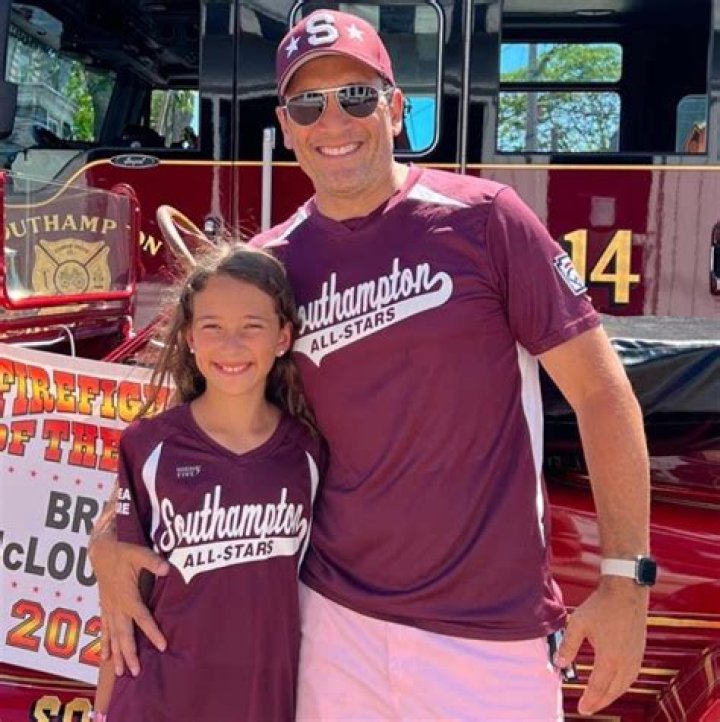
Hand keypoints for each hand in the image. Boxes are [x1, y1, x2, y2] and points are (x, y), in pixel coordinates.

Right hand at [90, 526, 168, 676]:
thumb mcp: (139, 553)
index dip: (152, 632)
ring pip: (113, 636)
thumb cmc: (123, 553)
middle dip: (129, 654)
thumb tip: (166, 569)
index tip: (163, 646)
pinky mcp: (104, 608)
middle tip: (136, 672)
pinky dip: (104, 644)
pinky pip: (103, 630)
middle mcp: (117, 607)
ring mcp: (109, 609)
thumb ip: (153, 561)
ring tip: (120, 673)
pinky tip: (104, 658)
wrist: (101, 552)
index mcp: (128, 596)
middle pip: (124, 634)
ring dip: (116, 654)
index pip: (142, 618)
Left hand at [555, 577, 647, 715]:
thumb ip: (568, 646)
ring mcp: (635, 659)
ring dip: (610, 697)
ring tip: (598, 701)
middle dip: (599, 703)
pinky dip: (621, 686)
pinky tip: (614, 685)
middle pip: (612, 692)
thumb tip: (558, 664)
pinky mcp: (640, 654)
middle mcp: (625, 663)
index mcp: (609, 658)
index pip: (597, 687)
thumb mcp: (578, 624)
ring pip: (623, 687)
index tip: (581, 709)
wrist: (626, 592)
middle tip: (587, 709)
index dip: (588, 700)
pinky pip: (631, 678)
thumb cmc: (602, 606)